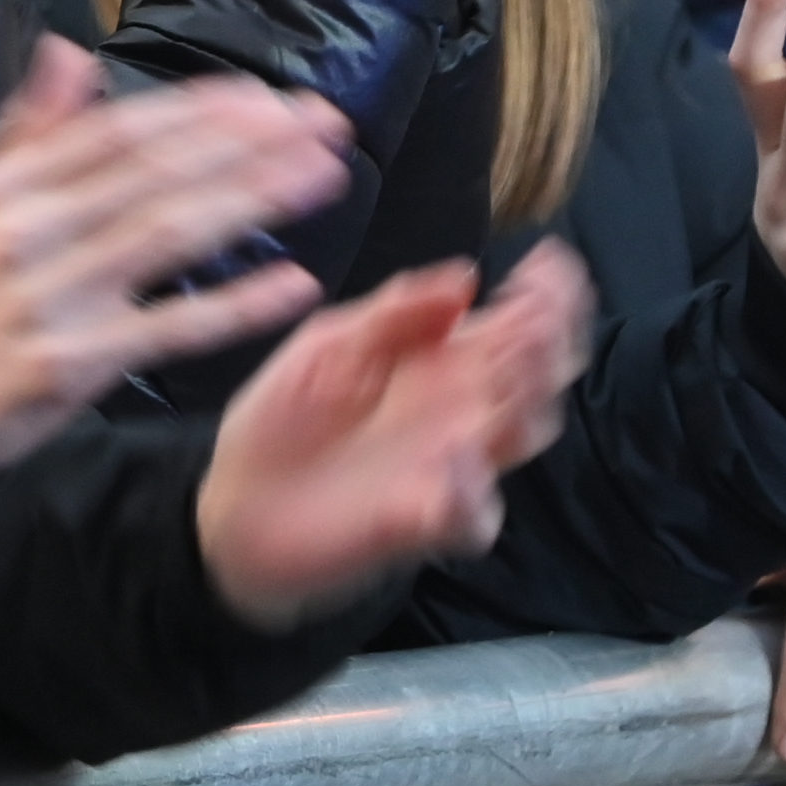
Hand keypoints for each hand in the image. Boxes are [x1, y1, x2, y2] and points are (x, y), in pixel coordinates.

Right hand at [0, 45, 354, 490]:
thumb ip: (30, 127)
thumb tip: (69, 51)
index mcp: (14, 184)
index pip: (122, 131)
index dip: (201, 110)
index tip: (269, 98)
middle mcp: (35, 229)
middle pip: (159, 173)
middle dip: (251, 143)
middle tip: (324, 123)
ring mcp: (57, 297)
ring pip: (173, 235)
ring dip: (256, 199)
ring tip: (324, 175)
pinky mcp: (77, 363)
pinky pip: (172, 328)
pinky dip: (237, 306)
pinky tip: (296, 283)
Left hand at [192, 249, 593, 630]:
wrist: (233, 504)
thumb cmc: (283, 419)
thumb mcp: (327, 347)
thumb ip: (392, 315)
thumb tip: (466, 278)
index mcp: (439, 363)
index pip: (511, 325)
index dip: (541, 293)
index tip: (552, 261)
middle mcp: (459, 412)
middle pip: (535, 374)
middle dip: (551, 338)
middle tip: (543, 311)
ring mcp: (449, 469)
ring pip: (522, 433)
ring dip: (529, 397)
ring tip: (521, 359)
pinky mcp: (424, 525)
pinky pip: (471, 515)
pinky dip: (472, 490)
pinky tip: (456, 456)